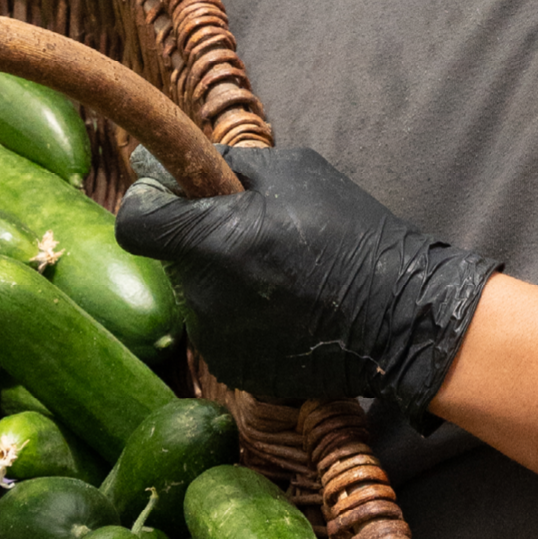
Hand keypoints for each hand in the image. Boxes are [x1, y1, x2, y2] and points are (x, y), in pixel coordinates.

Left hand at [115, 145, 499, 417]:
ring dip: (221, 283)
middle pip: (171, 261)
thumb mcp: (293, 173)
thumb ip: (224, 165)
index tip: (171, 198)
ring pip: (196, 299)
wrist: (401, 317)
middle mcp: (205, 297)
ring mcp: (218, 342)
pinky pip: (221, 334)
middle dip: (198, 242)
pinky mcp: (237, 373)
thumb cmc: (353, 234)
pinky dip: (241, 321)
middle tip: (252, 236)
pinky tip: (284, 313)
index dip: (149, 205)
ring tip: (277, 278)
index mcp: (214, 240)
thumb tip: (165, 164)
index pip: (136, 224)